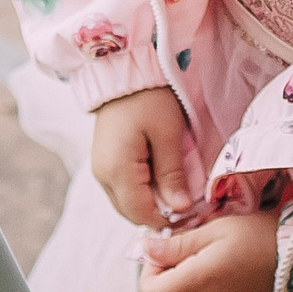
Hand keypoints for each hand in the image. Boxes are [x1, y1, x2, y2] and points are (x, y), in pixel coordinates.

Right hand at [92, 85, 191, 226]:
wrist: (124, 72)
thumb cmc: (149, 98)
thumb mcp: (167, 134)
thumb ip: (172, 174)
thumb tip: (180, 209)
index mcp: (117, 171)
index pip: (141, 214)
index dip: (166, 220)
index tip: (191, 213)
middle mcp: (102, 176)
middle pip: (131, 213)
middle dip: (159, 213)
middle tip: (186, 200)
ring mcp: (100, 170)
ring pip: (127, 203)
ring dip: (150, 202)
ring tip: (174, 187)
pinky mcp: (104, 162)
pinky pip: (123, 189)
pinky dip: (142, 190)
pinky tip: (160, 176)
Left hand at [140, 212, 280, 291]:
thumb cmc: (261, 237)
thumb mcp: (216, 229)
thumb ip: (176, 244)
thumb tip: (145, 249)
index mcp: (203, 281)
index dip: (150, 274)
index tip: (163, 255)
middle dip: (171, 279)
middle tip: (193, 255)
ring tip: (214, 268)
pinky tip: (225, 284)